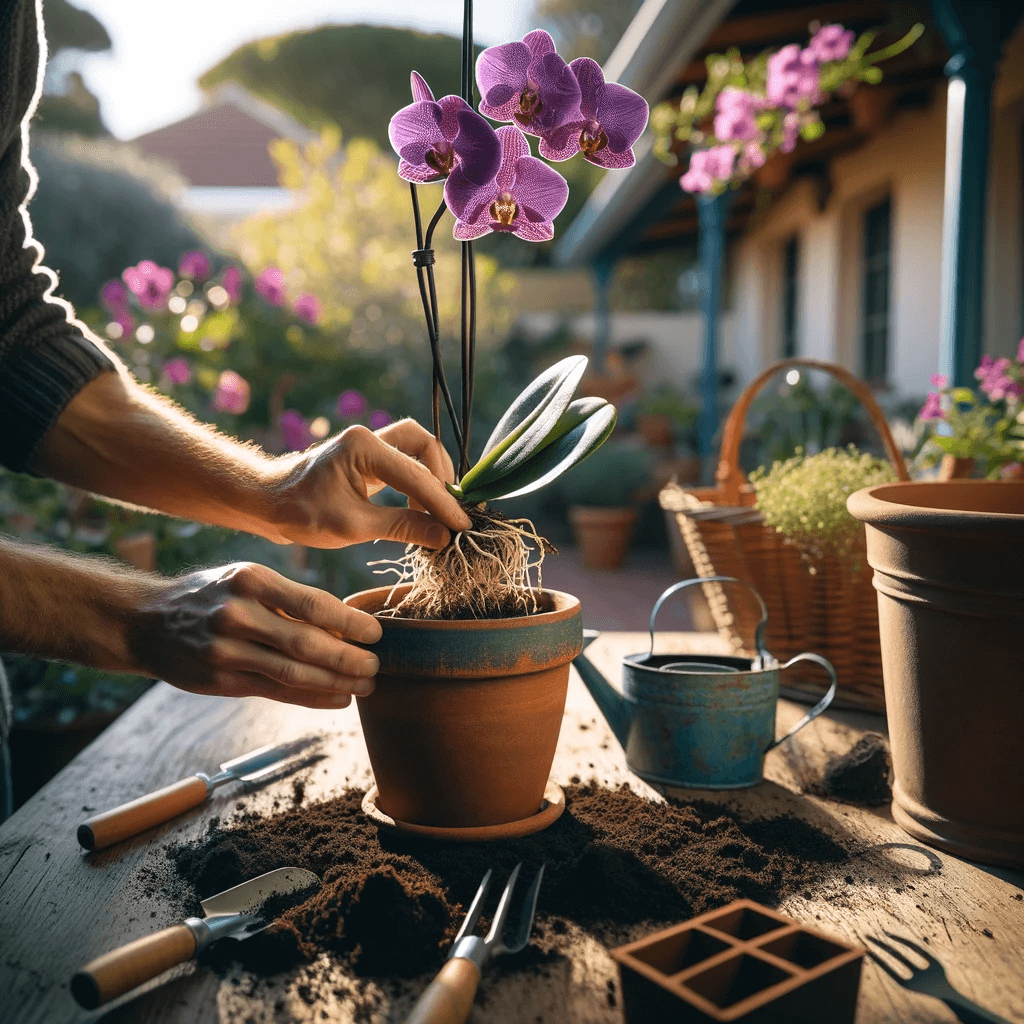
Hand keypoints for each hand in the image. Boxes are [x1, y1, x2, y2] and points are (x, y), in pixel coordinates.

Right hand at [127, 562, 383, 707]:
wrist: (146, 621)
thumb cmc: (210, 595)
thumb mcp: (245, 579)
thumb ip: (288, 599)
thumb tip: (345, 623)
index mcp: (251, 580)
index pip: (313, 604)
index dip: (350, 621)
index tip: (376, 633)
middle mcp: (238, 614)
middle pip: (307, 643)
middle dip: (349, 658)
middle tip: (377, 666)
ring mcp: (226, 650)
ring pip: (293, 672)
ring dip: (336, 683)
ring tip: (365, 686)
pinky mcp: (219, 681)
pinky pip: (274, 691)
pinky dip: (311, 697)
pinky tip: (337, 698)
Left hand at [273, 418, 472, 548]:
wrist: (269, 504)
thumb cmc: (301, 514)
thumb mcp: (353, 527)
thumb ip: (401, 527)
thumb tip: (444, 536)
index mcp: (362, 448)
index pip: (417, 474)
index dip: (442, 502)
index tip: (461, 526)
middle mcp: (369, 438)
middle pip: (424, 445)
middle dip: (442, 477)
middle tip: (448, 512)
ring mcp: (369, 444)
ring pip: (417, 449)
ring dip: (432, 477)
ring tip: (435, 513)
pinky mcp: (369, 458)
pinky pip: (405, 461)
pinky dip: (419, 482)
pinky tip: (419, 509)